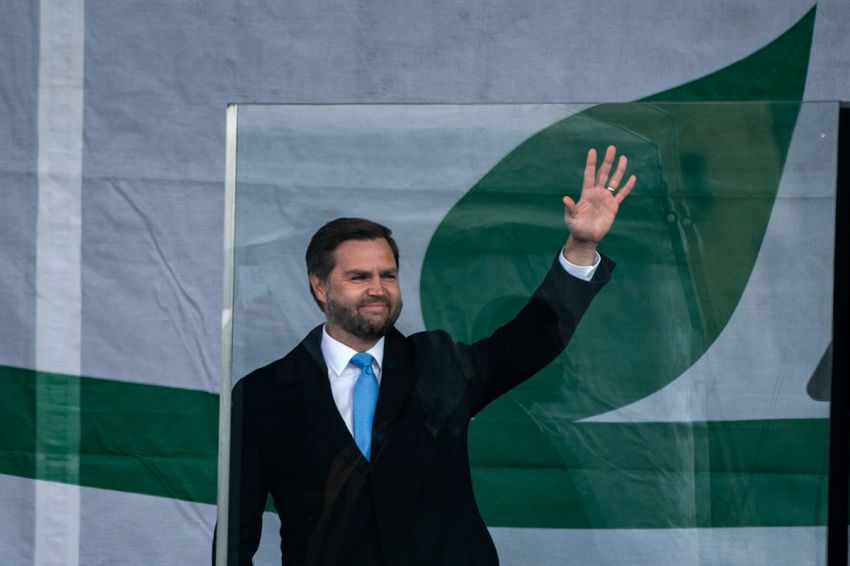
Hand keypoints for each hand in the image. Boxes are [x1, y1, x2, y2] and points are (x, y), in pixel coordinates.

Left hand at [562, 146, 634, 264]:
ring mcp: (606, 198)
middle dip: (607, 161)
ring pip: (614, 181)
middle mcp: (597, 193)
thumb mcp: (571, 218)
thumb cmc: (577, 227)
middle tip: (611, 148)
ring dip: (619, 170)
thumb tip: (565, 199)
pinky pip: (622, 194)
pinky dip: (627, 187)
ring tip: (624, 158)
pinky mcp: (613, 206)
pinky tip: (632, 178)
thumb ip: (570, 208)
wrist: (587, 238)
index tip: (593, 151)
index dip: (591, 163)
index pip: (589, 175)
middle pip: (603, 174)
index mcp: (586, 193)